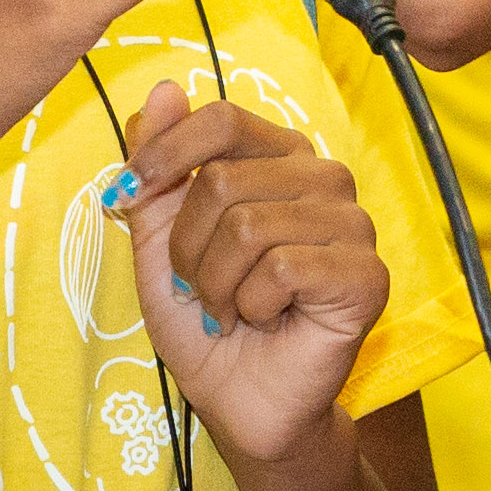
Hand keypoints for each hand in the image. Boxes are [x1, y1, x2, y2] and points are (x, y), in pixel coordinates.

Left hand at [122, 82, 387, 465]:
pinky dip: (252, 305)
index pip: (222, 119)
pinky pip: (281, 268)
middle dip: (187, 250)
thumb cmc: (204, 316)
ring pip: (248, 226)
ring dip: (216, 285)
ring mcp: (353, 224)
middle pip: (224, 180)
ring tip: (230, 309)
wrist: (238, 400)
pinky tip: (266, 321)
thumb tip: (163, 89)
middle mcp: (324, 179)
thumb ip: (159, 166)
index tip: (125, 198)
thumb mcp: (159, 238)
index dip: (164, 157)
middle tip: (198, 290)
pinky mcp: (366, 275)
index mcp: (281, 157)